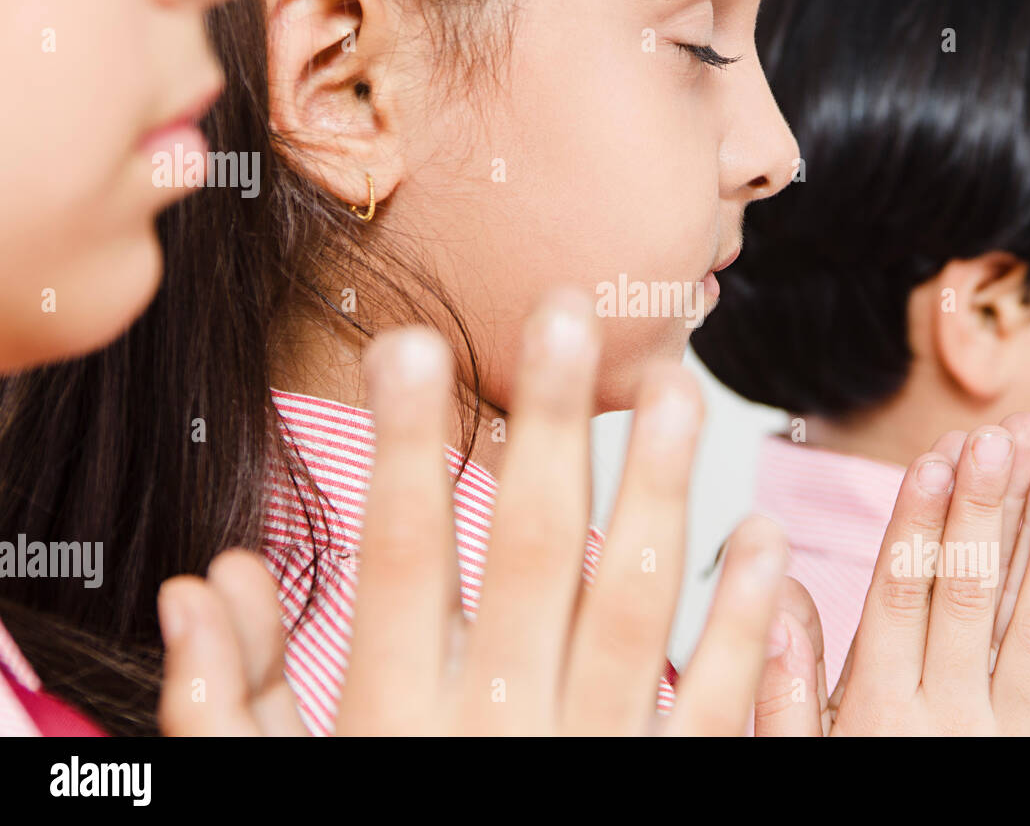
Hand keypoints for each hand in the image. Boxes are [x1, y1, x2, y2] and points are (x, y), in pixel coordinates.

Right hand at [156, 291, 786, 734]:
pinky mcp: (672, 786)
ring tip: (680, 391)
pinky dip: (746, 619)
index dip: (402, 449)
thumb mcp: (276, 800)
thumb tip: (206, 584)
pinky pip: (714, 699)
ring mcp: (596, 757)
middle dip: (549, 427)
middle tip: (572, 314)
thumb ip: (228, 706)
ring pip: (633, 603)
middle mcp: (503, 728)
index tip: (414, 347)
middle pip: (530, 551)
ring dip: (659, 490)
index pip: (397, 558)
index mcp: (399, 722)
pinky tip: (762, 536)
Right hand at [754, 415, 1029, 734]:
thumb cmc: (848, 809)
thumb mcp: (797, 763)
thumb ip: (785, 686)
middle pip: (971, 598)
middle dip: (989, 511)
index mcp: (877, 709)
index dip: (921, 522)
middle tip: (1007, 437)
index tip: (937, 456)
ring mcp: (1010, 745)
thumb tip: (782, 597)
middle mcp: (947, 719)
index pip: (902, 594)